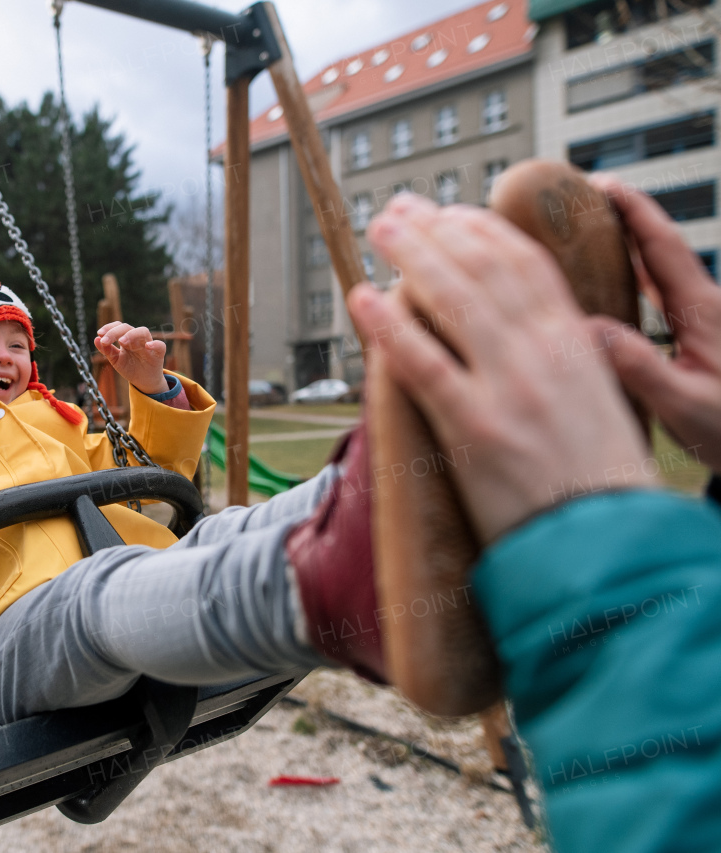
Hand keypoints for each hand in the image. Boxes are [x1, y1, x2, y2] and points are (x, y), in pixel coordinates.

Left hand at [94, 322, 168, 394]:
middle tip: (105, 340)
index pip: (119, 326)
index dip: (109, 327)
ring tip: (121, 342)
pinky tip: (148, 346)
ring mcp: (148, 344)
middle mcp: (137, 339)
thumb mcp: (115, 360)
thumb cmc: (130, 368)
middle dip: (115, 332)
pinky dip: (155, 344)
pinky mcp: (158, 353)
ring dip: (132, 334)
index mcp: (126, 339)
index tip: (99, 334)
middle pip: (128, 327)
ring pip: (143, 331)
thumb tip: (95, 339)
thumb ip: (107, 350)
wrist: (143, 382)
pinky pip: (160, 345)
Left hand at [348, 194, 656, 544]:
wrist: (609, 547)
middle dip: (436, 232)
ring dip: (410, 257)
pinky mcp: (473, 428)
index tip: (451, 214)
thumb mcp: (600, 405)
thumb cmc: (602, 486)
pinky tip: (362, 299)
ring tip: (380, 230)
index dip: (483, 231)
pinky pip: (421, 363)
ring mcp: (508, 388)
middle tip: (399, 211)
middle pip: (482, 270)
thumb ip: (568, 363)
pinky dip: (389, 325)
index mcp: (578, 345)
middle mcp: (544, 355)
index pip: (526, 265)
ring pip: (452, 301)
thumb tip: (536, 335)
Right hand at [586, 174, 720, 473]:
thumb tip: (590, 330)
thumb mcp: (685, 406)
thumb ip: (640, 368)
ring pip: (662, 270)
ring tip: (590, 234)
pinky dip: (635, 278)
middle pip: (660, 248)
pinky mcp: (701, 337)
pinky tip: (614, 286)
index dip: (633, 211)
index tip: (601, 184)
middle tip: (584, 197)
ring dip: (628, 247)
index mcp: (702, 312)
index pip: (662, 247)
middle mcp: (705, 308)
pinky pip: (662, 295)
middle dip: (625, 217)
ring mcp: (705, 321)